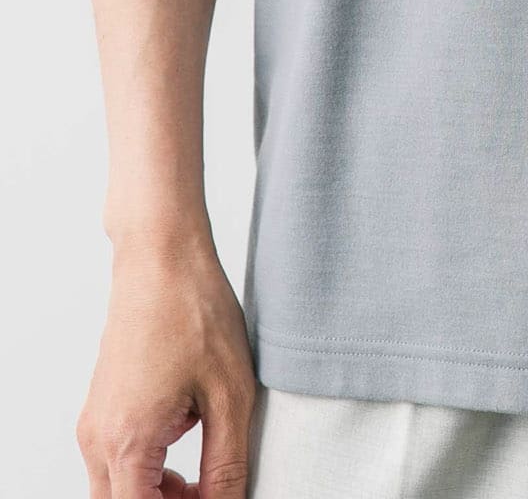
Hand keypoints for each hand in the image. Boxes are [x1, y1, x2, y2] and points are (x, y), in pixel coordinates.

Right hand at [76, 227, 257, 497]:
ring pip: (118, 489)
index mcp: (128, 441)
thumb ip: (227, 463)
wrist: (161, 255)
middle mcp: (99, 438)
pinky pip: (117, 460)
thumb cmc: (194, 309)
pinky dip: (148, 467)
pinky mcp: (102, 407)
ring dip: (157, 493)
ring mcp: (94, 423)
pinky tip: (187, 433)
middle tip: (212, 489)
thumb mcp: (231, 392)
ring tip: (205, 464)